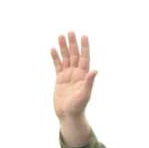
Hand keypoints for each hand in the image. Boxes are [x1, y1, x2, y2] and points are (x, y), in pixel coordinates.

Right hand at [51, 30, 95, 147]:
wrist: (68, 115)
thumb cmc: (78, 107)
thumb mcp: (84, 94)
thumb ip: (89, 82)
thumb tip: (95, 70)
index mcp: (83, 75)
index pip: (84, 57)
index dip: (84, 47)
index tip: (83, 36)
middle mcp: (76, 73)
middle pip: (74, 55)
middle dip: (72, 43)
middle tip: (70, 32)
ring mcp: (68, 75)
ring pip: (65, 58)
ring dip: (63, 48)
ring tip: (60, 36)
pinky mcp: (60, 80)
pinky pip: (57, 66)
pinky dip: (55, 58)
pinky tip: (53, 49)